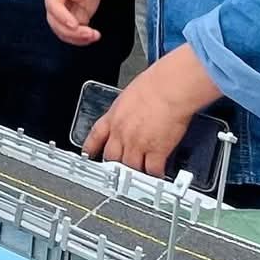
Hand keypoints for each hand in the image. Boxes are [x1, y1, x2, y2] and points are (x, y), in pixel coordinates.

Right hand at [44, 0, 110, 45]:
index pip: (53, 6)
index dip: (62, 17)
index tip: (75, 24)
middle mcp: (56, 4)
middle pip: (56, 23)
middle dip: (71, 32)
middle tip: (88, 33)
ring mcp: (65, 13)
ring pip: (64, 32)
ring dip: (77, 38)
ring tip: (94, 36)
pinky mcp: (75, 18)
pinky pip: (74, 33)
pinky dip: (83, 38)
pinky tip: (94, 36)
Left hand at [83, 49, 217, 175]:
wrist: (170, 89)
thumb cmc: (156, 85)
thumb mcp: (130, 95)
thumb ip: (127, 109)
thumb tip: (132, 111)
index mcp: (114, 117)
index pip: (96, 136)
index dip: (91, 148)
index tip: (89, 154)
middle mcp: (122, 133)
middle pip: (112, 157)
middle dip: (115, 164)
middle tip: (121, 169)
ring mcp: (138, 144)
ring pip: (131, 167)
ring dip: (136, 171)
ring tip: (141, 175)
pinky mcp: (156, 151)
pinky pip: (152, 170)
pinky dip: (155, 174)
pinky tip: (159, 174)